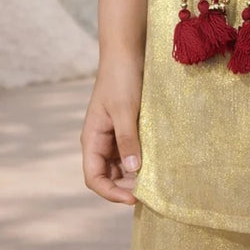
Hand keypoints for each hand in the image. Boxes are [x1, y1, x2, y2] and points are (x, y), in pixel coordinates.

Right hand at [80, 55, 143, 204]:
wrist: (127, 52)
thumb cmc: (121, 78)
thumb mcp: (124, 110)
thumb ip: (128, 140)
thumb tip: (134, 170)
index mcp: (92, 138)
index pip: (94, 177)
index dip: (111, 192)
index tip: (133, 198)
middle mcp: (100, 140)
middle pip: (109, 175)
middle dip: (126, 186)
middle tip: (150, 192)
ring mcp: (114, 134)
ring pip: (122, 164)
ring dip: (135, 173)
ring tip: (156, 178)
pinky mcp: (127, 126)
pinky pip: (132, 150)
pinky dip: (142, 157)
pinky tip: (157, 159)